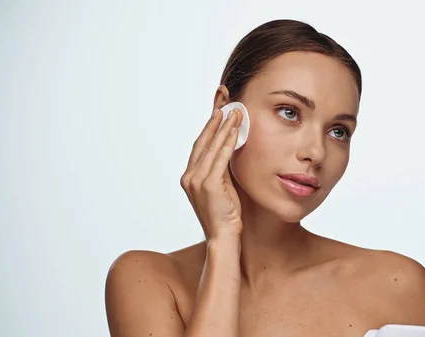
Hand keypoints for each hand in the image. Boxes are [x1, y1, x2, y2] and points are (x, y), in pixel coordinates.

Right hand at [180, 108, 243, 238]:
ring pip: (211, 147)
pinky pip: (219, 158)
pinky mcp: (208, 185)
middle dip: (214, 121)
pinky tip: (235, 131)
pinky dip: (227, 142)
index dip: (209, 127)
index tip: (218, 111)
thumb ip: (221, 169)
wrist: (224, 237)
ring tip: (234, 113)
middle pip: (202, 142)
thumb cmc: (226, 214)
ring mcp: (196, 181)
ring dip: (224, 128)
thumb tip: (230, 148)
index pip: (199, 146)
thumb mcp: (222, 187)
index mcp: (189, 177)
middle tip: (225, 104)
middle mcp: (189, 177)